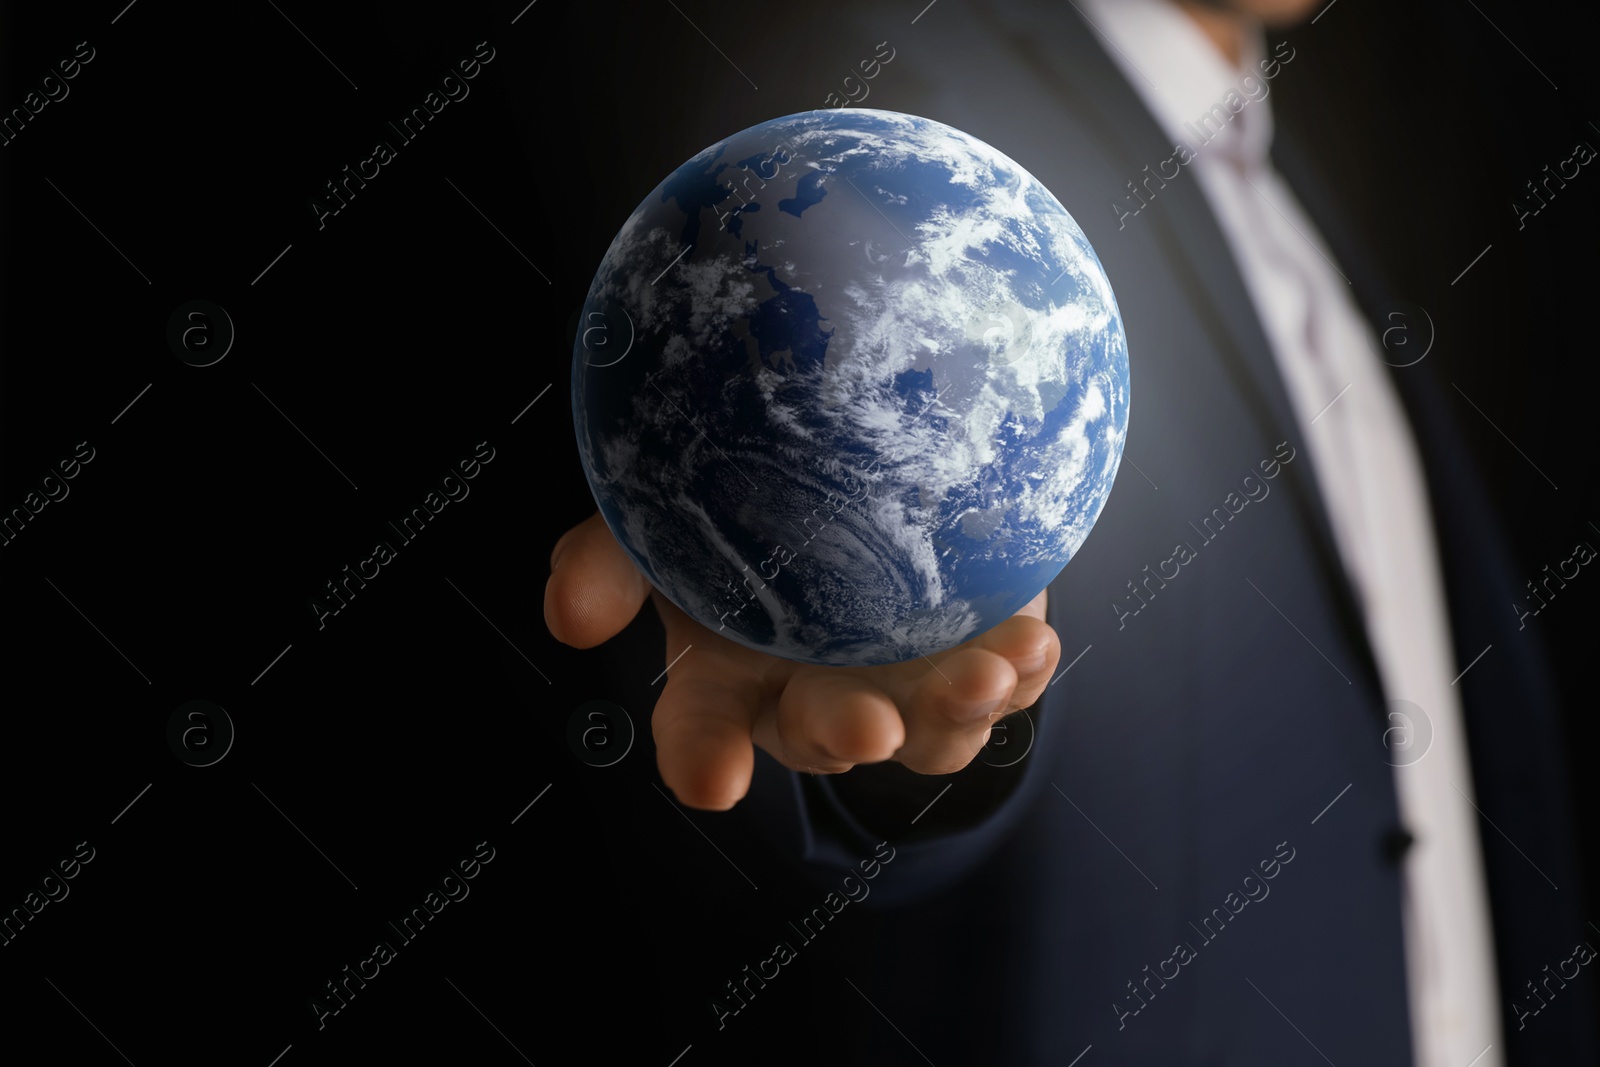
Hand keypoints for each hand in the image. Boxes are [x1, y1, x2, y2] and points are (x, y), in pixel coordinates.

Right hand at [544, 512, 1060, 809]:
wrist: (850, 443)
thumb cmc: (740, 495)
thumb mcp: (658, 512)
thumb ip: (608, 559)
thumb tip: (568, 615)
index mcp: (730, 674)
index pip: (701, 729)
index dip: (703, 758)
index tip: (712, 778)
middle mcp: (816, 689)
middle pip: (828, 731)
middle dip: (847, 733)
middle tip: (869, 726)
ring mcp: (903, 675)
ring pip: (931, 730)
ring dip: (956, 714)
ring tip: (984, 676)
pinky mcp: (976, 645)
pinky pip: (1006, 683)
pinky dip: (1023, 672)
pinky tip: (1031, 647)